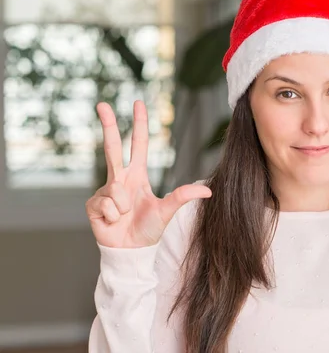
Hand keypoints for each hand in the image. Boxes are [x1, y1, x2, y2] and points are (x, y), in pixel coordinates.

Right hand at [86, 100, 211, 247]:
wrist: (130, 251)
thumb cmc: (148, 230)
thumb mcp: (167, 211)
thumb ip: (183, 197)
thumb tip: (208, 190)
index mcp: (137, 175)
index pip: (138, 143)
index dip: (139, 124)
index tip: (138, 103)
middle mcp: (120, 178)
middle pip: (113, 146)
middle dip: (108, 124)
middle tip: (102, 103)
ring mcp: (105, 190)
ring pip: (114, 188)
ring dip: (123, 207)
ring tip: (125, 217)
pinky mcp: (93, 204)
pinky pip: (106, 204)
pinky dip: (113, 216)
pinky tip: (113, 222)